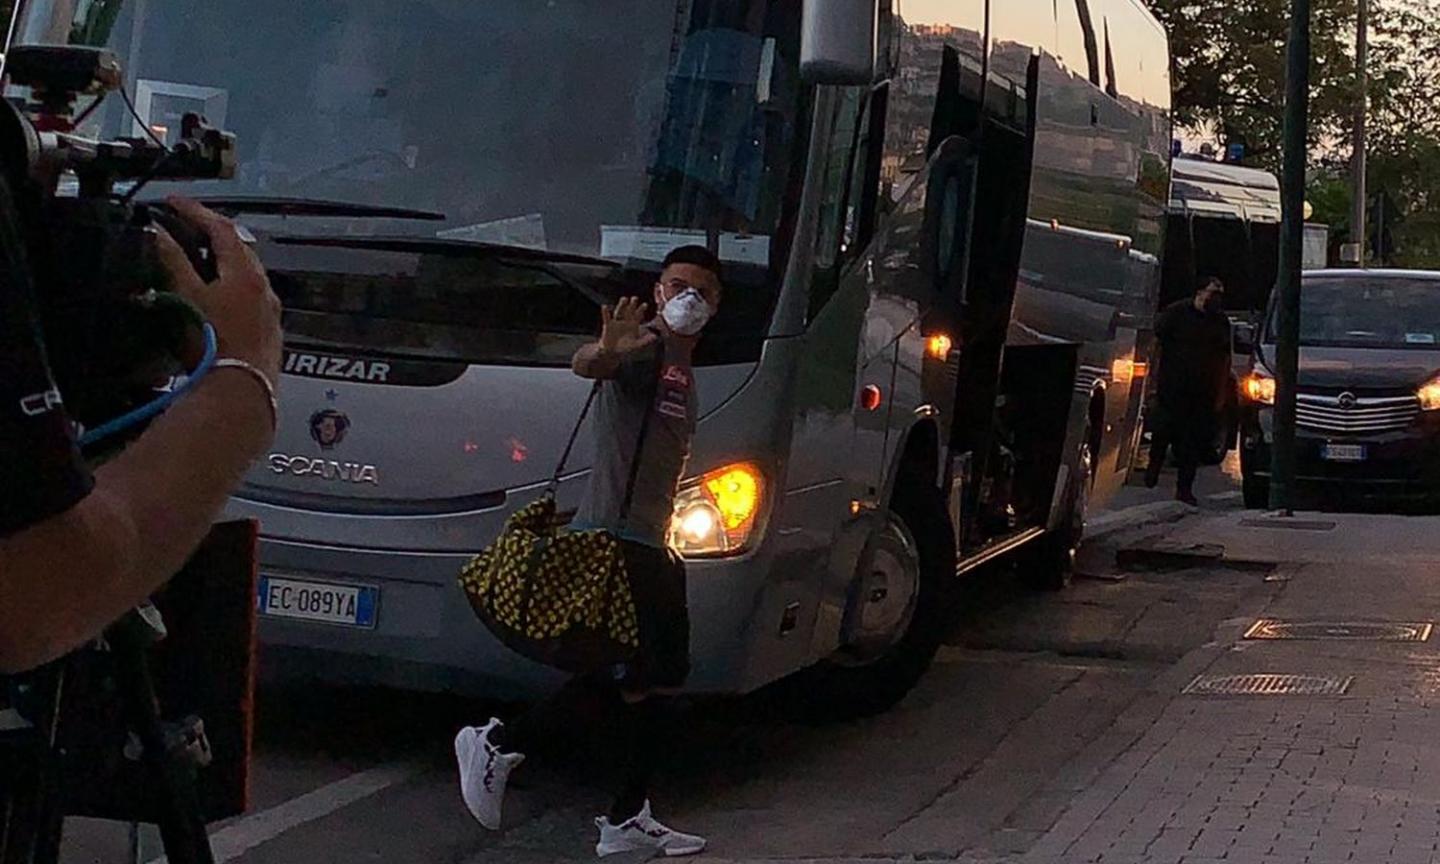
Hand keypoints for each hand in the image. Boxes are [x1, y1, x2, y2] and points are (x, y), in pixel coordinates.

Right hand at [156, 197, 281, 384]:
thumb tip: (156, 229)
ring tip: (198, 261)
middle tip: (186, 228)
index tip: (172, 201)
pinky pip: (252, 300)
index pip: (222, 227)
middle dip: (213, 234)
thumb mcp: (185, 296)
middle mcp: (266, 288)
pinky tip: (218, 300)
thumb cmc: (211, 343)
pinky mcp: (270, 334)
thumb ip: (171, 260)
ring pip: (249, 276)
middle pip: (241, 250)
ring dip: (224, 263)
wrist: (240, 394)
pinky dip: (232, 289)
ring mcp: (271, 312)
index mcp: (246, 272)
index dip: (195, 211)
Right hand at [598, 296, 657, 356]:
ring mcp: (617, 322)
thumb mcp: (636, 344)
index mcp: (633, 324)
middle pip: (629, 311)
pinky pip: (607, 318)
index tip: (645, 304)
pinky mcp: (608, 325)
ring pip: (619, 311)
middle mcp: (625, 321)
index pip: (638, 315)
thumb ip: (645, 341)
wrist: (613, 351)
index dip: (641, 310)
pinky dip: (606, 312)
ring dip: (621, 305)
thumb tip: (655, 336)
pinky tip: (605, 306)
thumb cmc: (625, 347)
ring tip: (624, 299)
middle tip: (635, 298)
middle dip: (632, 305)